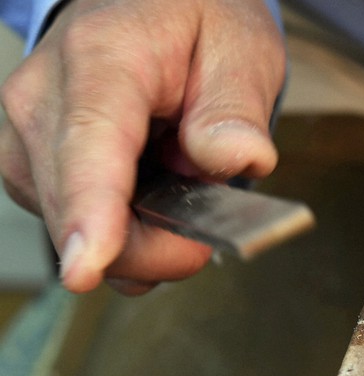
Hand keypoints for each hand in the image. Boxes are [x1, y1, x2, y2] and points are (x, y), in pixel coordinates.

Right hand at [0, 0, 284, 294]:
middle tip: (212, 216)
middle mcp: (43, 96)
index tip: (88, 265)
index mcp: (103, 57)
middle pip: (78, 205)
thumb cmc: (193, 22)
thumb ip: (235, 109)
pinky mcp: (30, 161)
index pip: (90, 141)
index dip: (91, 210)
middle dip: (154, 241)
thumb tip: (232, 160)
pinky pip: (70, 221)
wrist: (145, 6)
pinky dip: (119, 227)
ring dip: (138, 234)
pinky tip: (150, 194)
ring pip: (69, 225)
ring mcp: (26, 132)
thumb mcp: (241, 50)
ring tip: (181, 183)